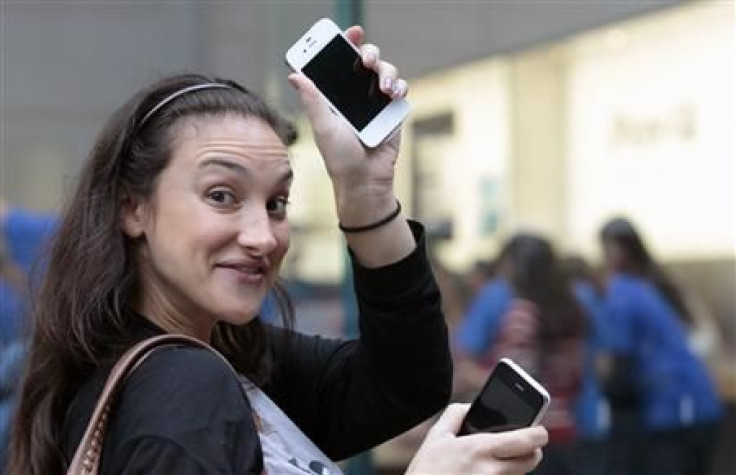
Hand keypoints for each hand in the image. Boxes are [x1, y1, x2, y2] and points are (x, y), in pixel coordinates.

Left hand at [287, 25, 407, 223]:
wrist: (366, 181)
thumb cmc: (340, 158)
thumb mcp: (323, 127)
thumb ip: (312, 100)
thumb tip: (294, 74)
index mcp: (335, 95)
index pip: (340, 62)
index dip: (345, 44)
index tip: (350, 32)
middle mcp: (356, 95)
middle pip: (366, 61)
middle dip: (369, 53)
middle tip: (365, 59)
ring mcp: (376, 103)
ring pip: (385, 72)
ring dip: (386, 73)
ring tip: (383, 89)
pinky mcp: (393, 113)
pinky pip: (400, 90)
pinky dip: (399, 87)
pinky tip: (393, 95)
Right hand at [406, 404, 547, 474]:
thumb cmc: (426, 471)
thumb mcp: (436, 436)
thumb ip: (455, 414)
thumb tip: (472, 406)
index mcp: (480, 448)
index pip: (526, 441)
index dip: (538, 434)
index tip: (540, 431)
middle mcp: (492, 471)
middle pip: (531, 460)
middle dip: (533, 450)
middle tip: (524, 445)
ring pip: (519, 474)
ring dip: (515, 465)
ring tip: (495, 460)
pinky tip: (481, 474)